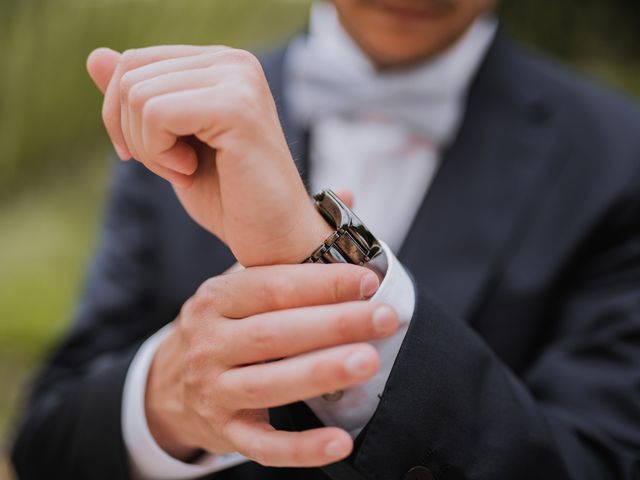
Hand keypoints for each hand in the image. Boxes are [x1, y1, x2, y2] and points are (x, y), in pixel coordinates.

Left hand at [86, 46, 330, 266]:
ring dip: (150, 149)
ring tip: (187, 170)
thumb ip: (137, 98)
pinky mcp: (237, 107)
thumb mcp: (169, 143)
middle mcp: (233, 61)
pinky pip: (156, 114)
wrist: (273, 237)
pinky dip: (160, 155)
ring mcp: (239, 80)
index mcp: (220, 63)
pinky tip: (190, 171)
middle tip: (175, 167)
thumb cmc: (228, 196)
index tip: (150, 155)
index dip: (121, 115)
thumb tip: (94, 54)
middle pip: (130, 76)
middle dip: (134, 135)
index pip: (135, 62)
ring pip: (138, 95)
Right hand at [146, 264, 398, 466]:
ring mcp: (213, 391)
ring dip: (322, 372)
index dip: (321, 283)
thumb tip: (348, 193)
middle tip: (385, 317)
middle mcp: (209, 342)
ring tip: (370, 361)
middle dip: (333, 324)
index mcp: (216, 299)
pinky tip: (342, 442)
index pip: (270, 286)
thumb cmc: (222, 324)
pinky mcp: (224, 432)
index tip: (368, 279)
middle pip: (274, 333)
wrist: (168, 385)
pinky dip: (302, 448)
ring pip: (269, 384)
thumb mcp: (241, 281)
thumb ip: (293, 245)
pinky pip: (264, 445)